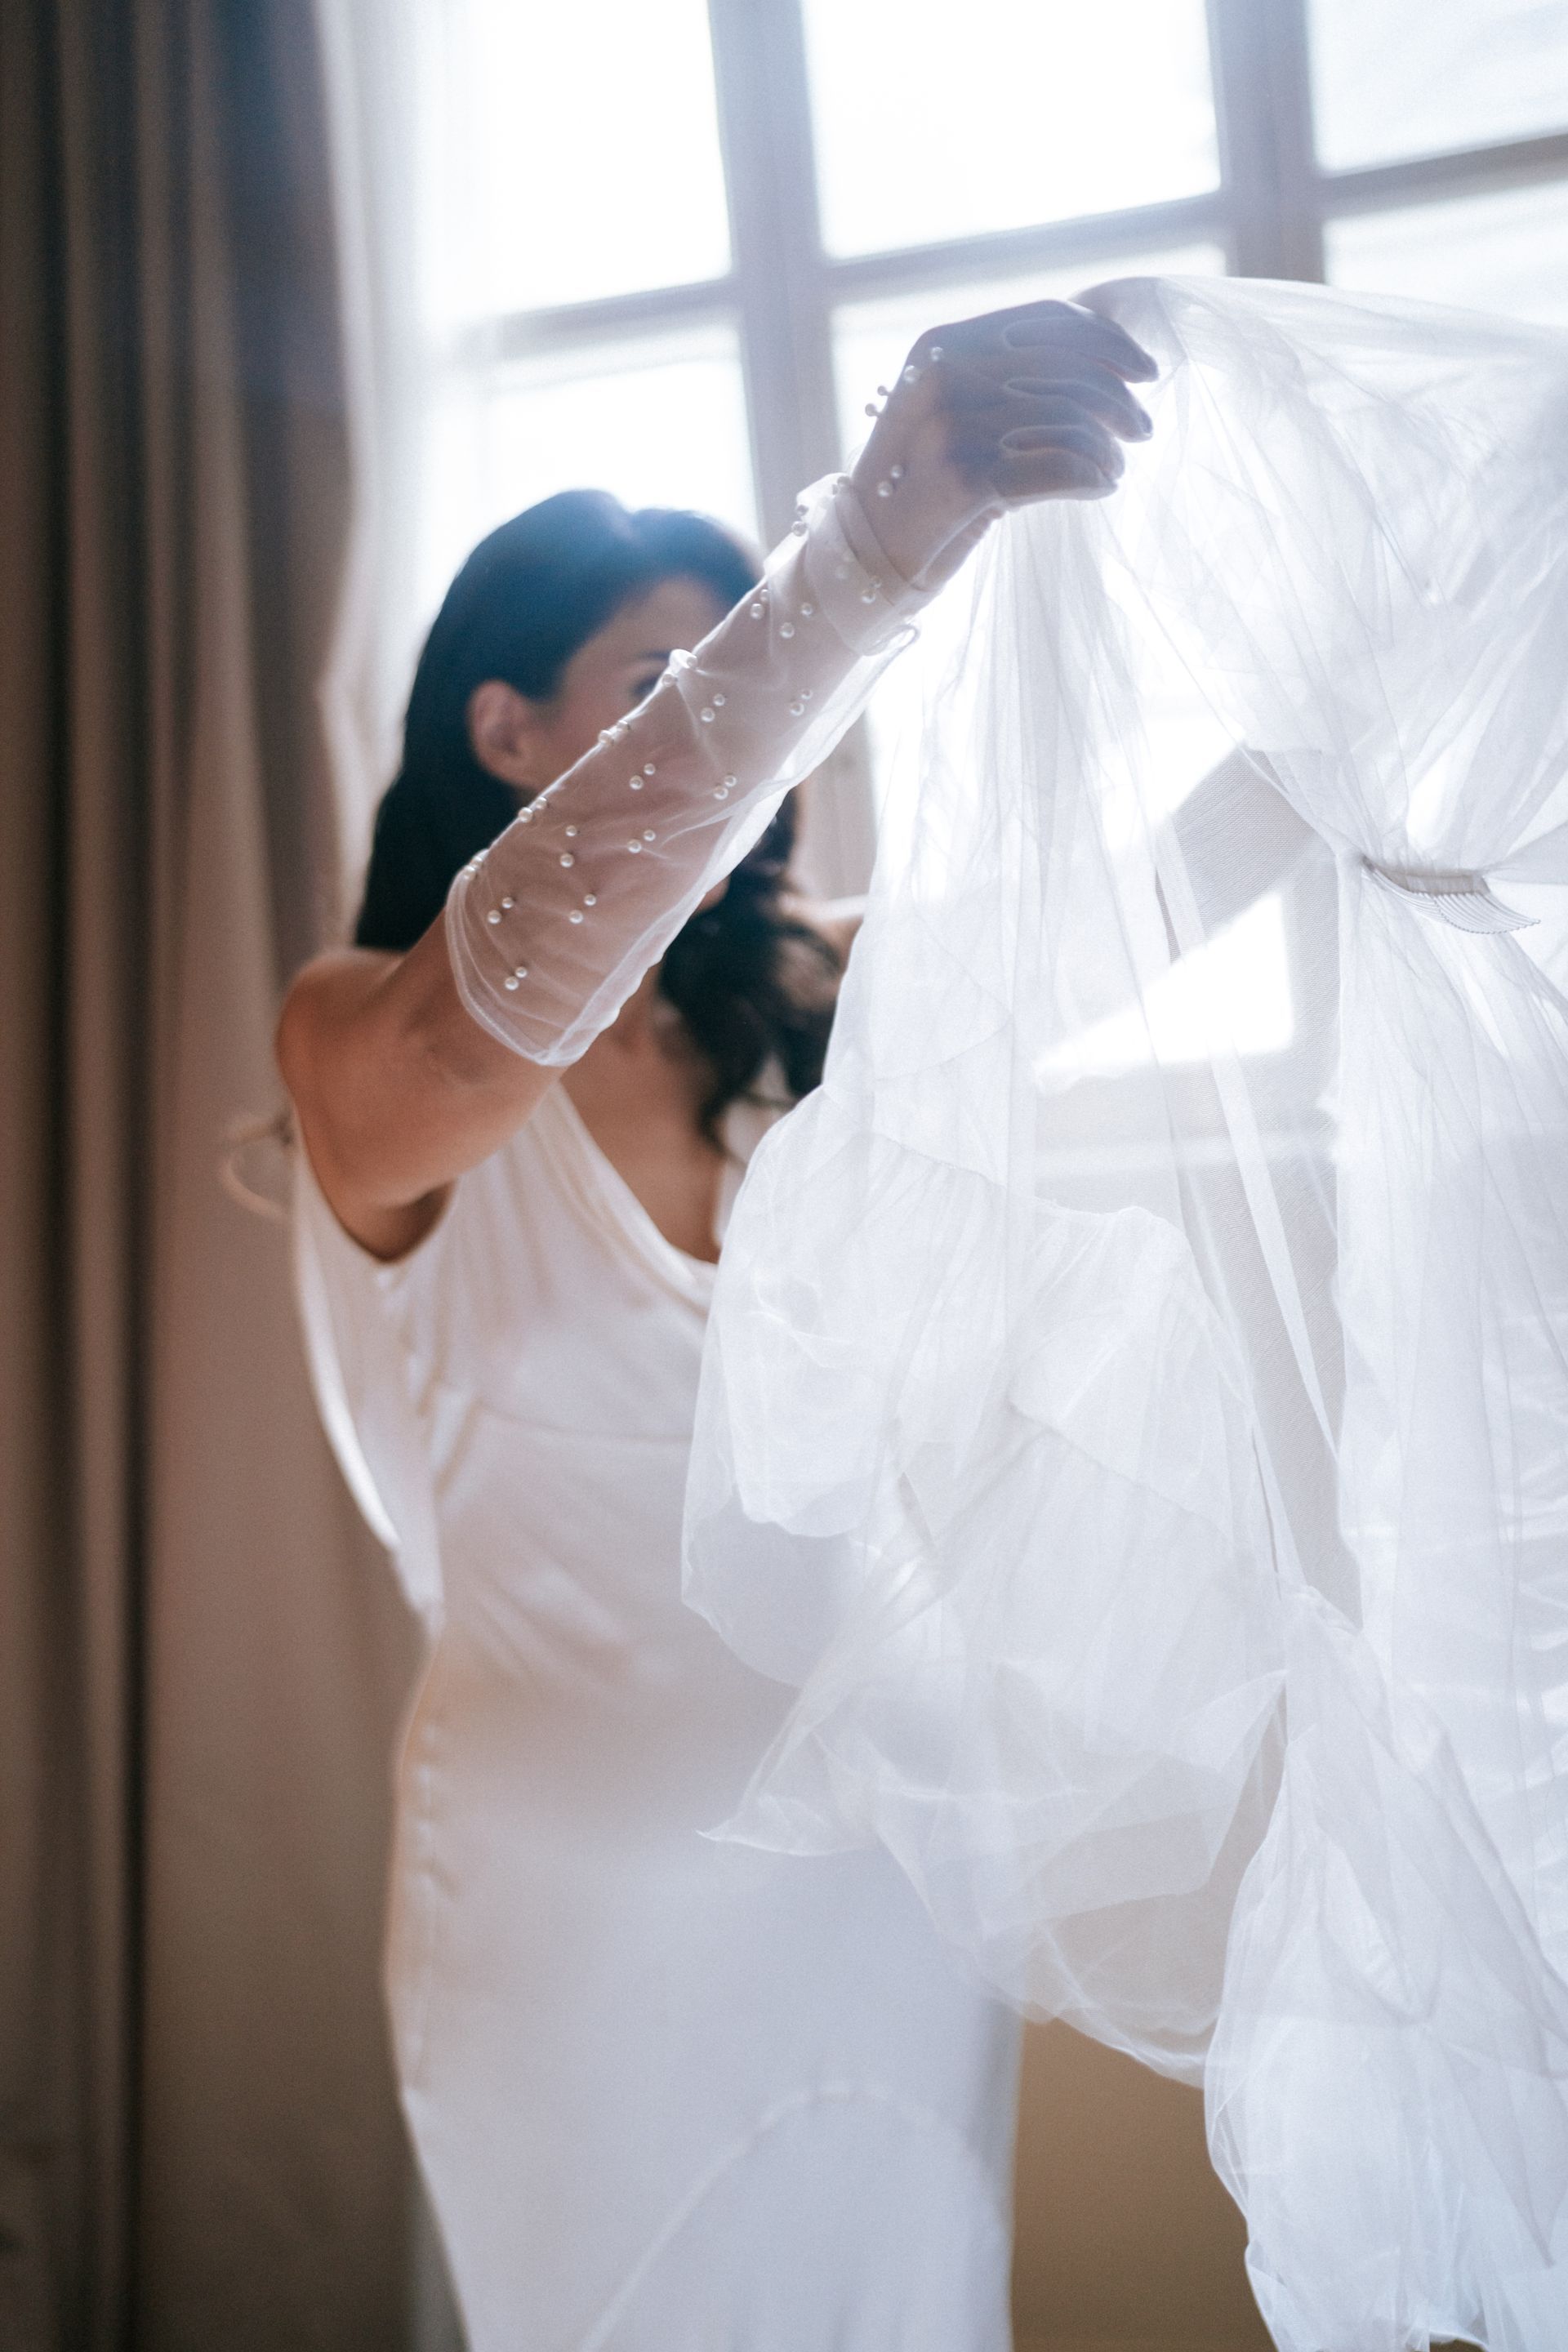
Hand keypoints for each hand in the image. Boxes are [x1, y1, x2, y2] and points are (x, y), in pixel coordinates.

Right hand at [848, 298, 1156, 590]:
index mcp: (940, 345)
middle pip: (1068, 369)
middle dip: (1120, 398)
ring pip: (1071, 421)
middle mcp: (943, 376)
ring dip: (1108, 447)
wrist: (866, 555)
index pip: (1047, 320)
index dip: (1108, 340)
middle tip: (1142, 428)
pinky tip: (1101, 486)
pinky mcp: (967, 481)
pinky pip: (1063, 468)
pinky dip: (1095, 477)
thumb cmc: (921, 482)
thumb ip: (1004, 375)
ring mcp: (952, 428)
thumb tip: (1102, 352)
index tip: (1144, 369)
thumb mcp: (950, 409)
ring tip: (1116, 466)